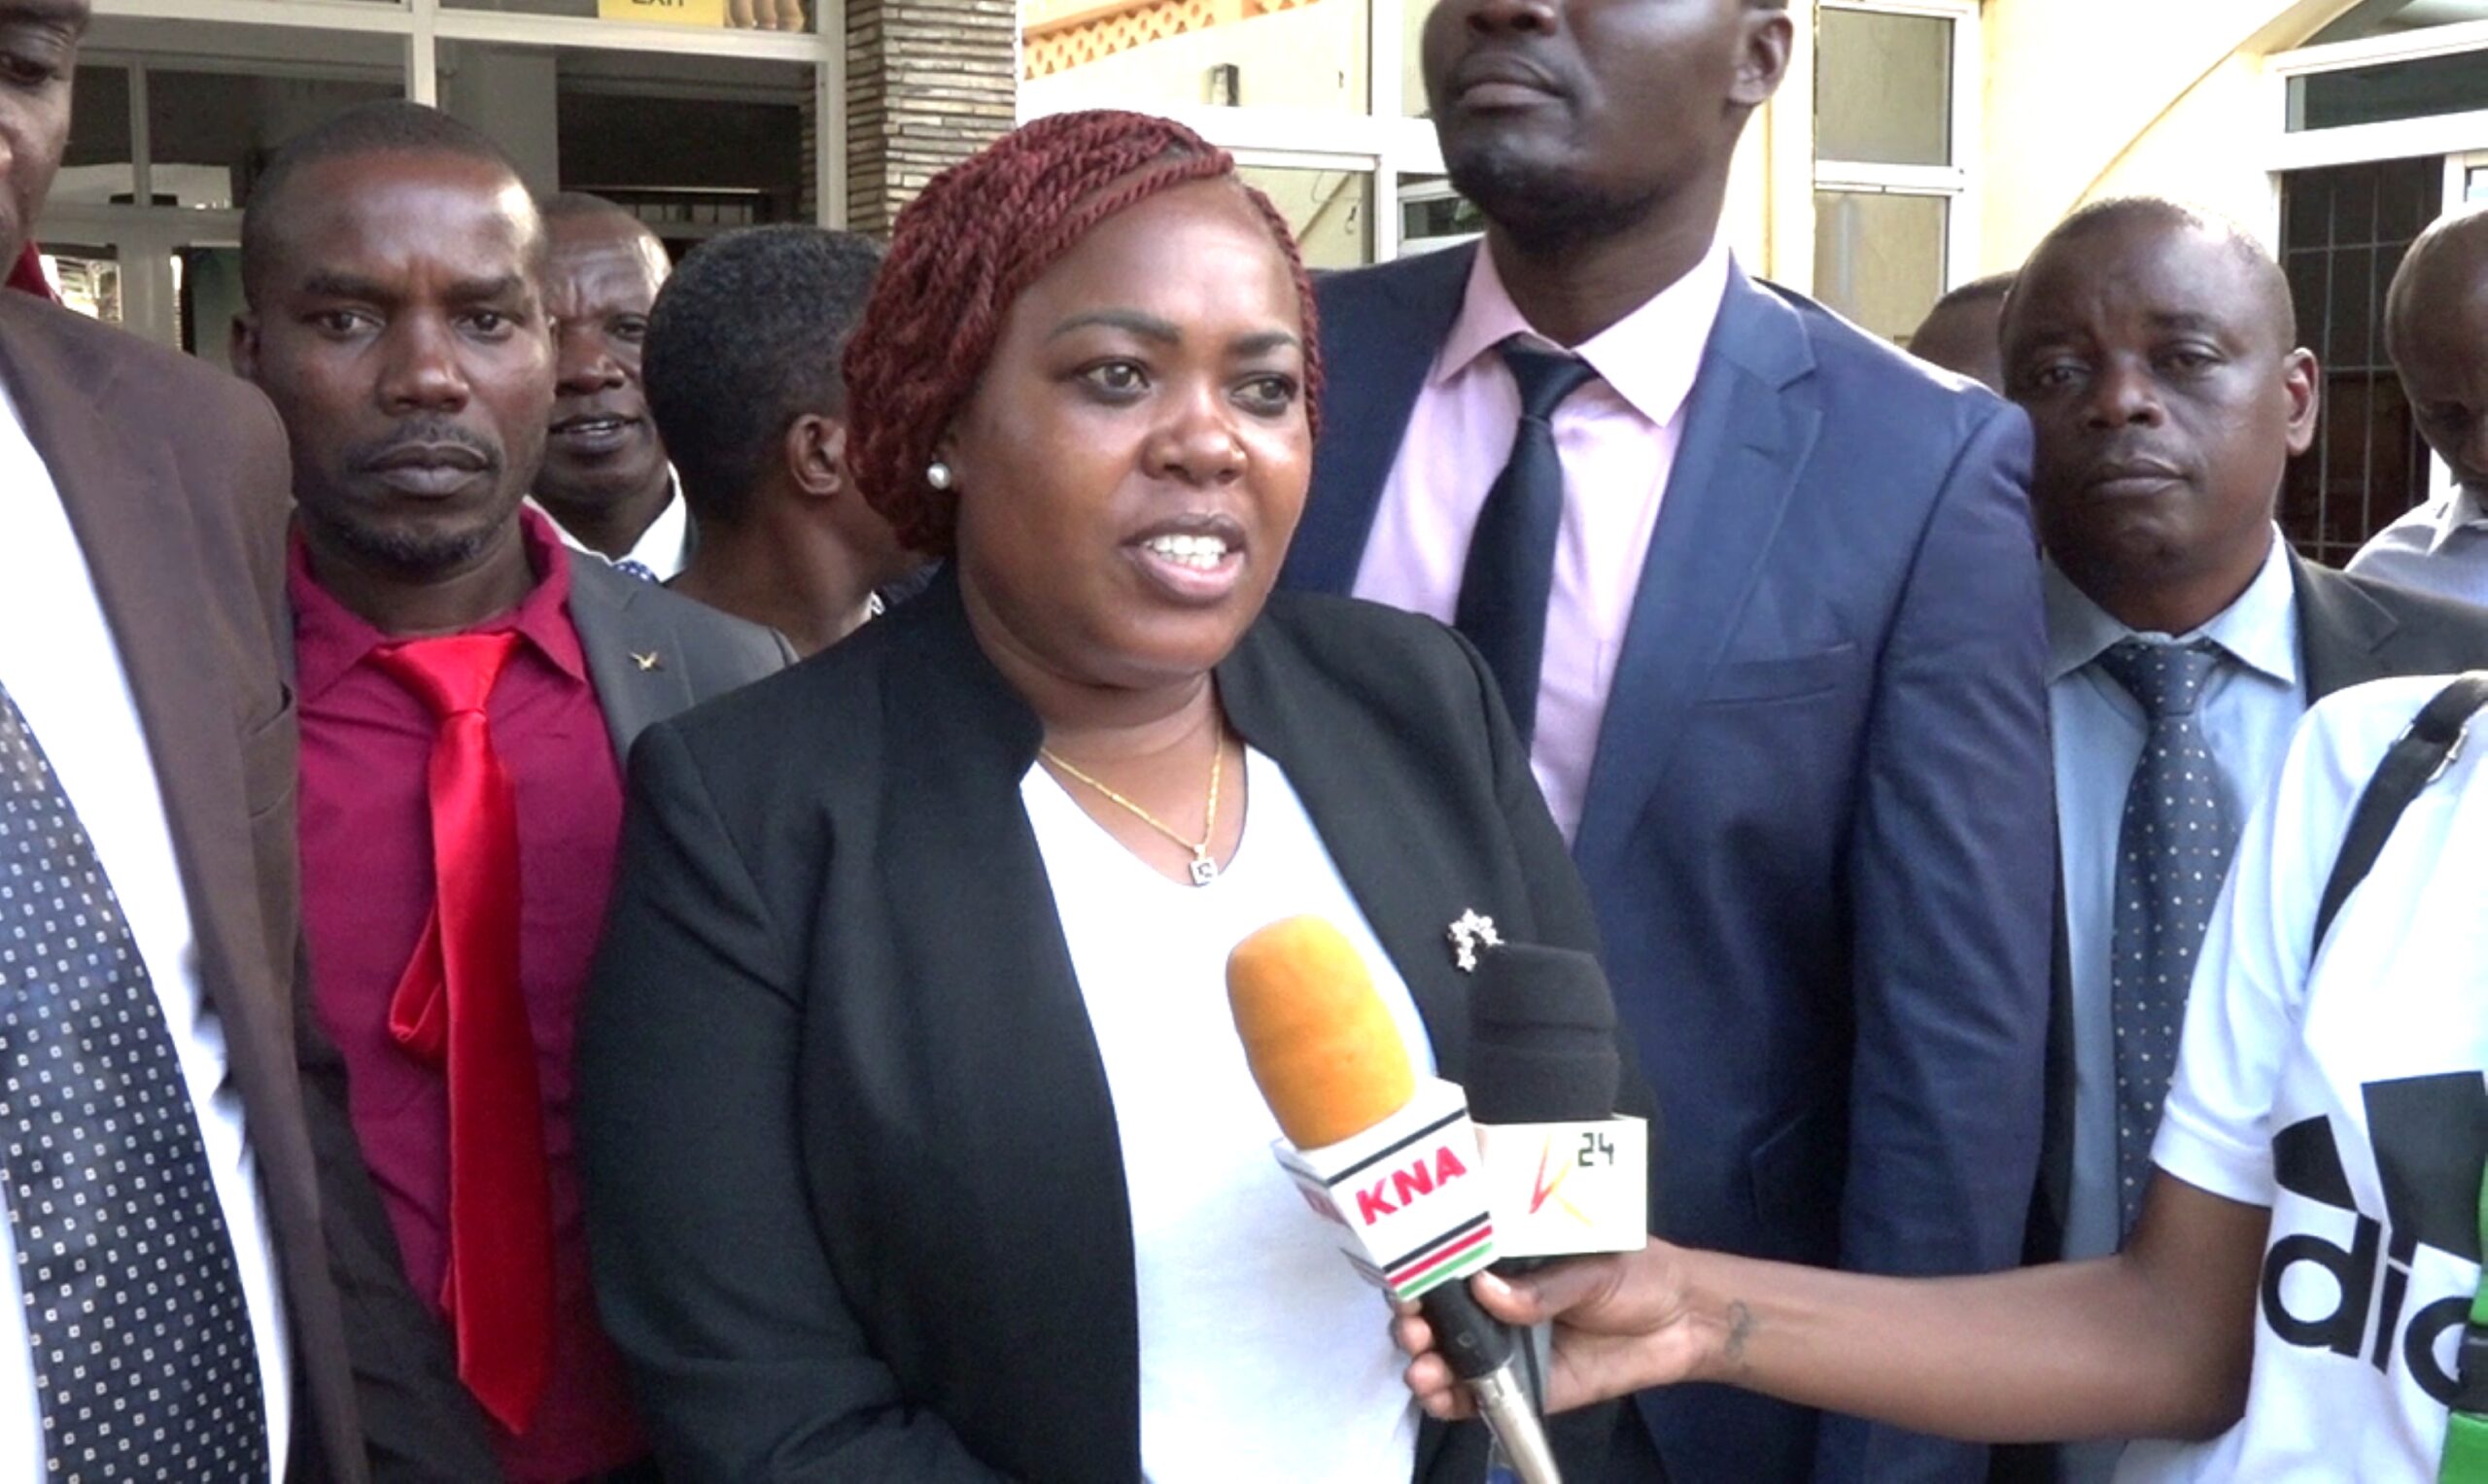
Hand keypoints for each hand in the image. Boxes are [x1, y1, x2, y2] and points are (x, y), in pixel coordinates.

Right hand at [1392, 1243, 1705, 1417]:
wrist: (1684, 1322)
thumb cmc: (1638, 1272)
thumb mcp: (1592, 1264)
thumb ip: (1543, 1284)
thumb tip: (1486, 1289)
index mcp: (1503, 1256)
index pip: (1445, 1261)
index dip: (1417, 1269)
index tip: (1406, 1279)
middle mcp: (1492, 1300)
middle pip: (1433, 1311)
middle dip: (1411, 1319)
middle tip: (1413, 1325)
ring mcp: (1503, 1346)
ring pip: (1443, 1356)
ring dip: (1421, 1362)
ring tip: (1424, 1367)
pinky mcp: (1519, 1387)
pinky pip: (1473, 1398)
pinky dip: (1447, 1401)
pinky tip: (1438, 1396)